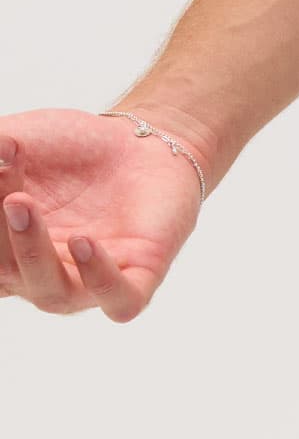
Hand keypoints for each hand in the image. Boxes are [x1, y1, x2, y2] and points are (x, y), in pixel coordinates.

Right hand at [0, 106, 213, 321]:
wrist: (143, 139)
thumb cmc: (73, 147)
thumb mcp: (19, 140)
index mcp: (8, 253)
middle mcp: (43, 274)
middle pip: (8, 272)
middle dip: (2, 234)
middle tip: (11, 195)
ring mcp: (89, 281)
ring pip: (52, 292)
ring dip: (32, 252)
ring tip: (25, 207)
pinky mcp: (139, 277)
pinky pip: (119, 299)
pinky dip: (99, 278)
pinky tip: (84, 243)